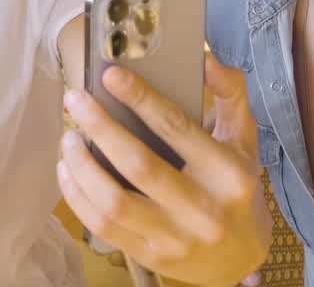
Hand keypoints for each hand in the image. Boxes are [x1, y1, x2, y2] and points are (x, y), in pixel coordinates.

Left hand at [59, 53, 270, 285]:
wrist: (241, 256)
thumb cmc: (238, 187)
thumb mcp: (244, 139)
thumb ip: (230, 93)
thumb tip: (204, 56)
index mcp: (227, 173)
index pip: (177, 128)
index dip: (140, 98)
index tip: (110, 75)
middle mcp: (202, 209)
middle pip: (138, 165)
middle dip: (100, 127)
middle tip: (76, 99)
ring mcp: (174, 238)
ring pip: (114, 202)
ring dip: (83, 165)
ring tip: (70, 137)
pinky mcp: (150, 257)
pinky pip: (102, 226)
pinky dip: (77, 196)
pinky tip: (69, 170)